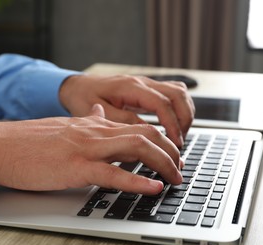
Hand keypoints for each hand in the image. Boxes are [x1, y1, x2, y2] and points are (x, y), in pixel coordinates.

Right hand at [0, 105, 182, 194]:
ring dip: (163, 164)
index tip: (171, 156)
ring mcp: (87, 149)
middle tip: (180, 168)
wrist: (1, 145)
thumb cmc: (30, 141)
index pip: (138, 128)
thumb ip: (88, 121)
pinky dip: (137, 181)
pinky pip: (113, 173)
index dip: (161, 142)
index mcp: (94, 125)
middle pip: (146, 135)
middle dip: (170, 152)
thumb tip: (103, 113)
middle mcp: (95, 133)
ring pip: (136, 148)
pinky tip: (154, 187)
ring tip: (176, 178)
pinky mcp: (75, 167)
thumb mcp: (65, 126)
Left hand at [59, 74, 194, 146]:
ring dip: (185, 113)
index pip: (162, 103)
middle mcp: (142, 81)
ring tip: (179, 135)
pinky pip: (173, 93)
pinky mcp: (147, 88)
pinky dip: (179, 109)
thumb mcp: (99, 113)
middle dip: (185, 119)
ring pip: (179, 92)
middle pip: (178, 94)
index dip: (172, 124)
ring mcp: (146, 83)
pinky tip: (174, 124)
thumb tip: (147, 133)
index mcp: (130, 87)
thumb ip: (123, 121)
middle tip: (180, 142)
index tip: (175, 143)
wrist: (77, 86)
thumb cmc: (83, 98)